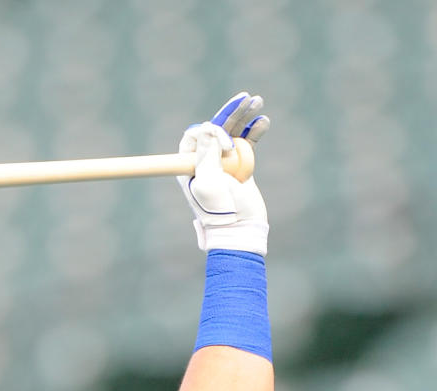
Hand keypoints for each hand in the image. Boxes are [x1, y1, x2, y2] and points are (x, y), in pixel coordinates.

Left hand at [177, 92, 268, 254]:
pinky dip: (255, 131)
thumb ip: (206, 154)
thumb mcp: (208, 182)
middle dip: (230, 113)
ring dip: (245, 116)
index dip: (210, 131)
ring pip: (233, 132)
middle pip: (215, 129)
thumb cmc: (219, 210)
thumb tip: (206, 126)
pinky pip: (247, 143)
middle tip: (246, 98)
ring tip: (258, 102)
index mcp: (190, 166)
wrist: (240, 229)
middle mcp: (205, 162)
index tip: (226, 143)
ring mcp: (223, 163)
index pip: (194, 136)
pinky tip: (263, 122)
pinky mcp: (241, 166)